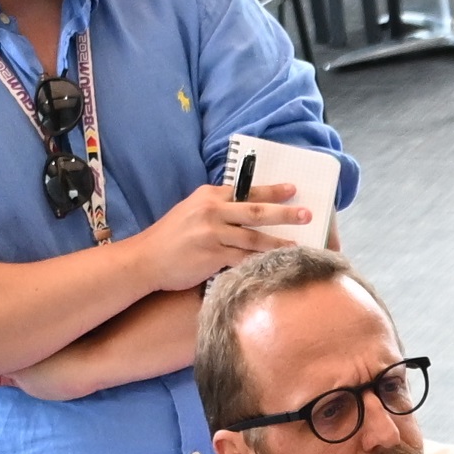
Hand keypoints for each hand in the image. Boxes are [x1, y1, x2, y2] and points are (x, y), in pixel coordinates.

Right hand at [136, 182, 319, 292]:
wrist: (146, 259)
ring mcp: (212, 234)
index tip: (292, 189)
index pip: (245, 191)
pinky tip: (274, 264)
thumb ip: (215, 208)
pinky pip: (242, 259)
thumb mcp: (190, 211)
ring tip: (297, 245)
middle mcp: (212, 211)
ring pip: (252, 238)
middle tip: (306, 214)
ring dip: (278, 242)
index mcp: (208, 196)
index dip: (271, 190)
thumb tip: (242, 209)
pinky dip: (259, 261)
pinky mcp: (212, 256)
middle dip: (284, 212)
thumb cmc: (169, 237)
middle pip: (255, 210)